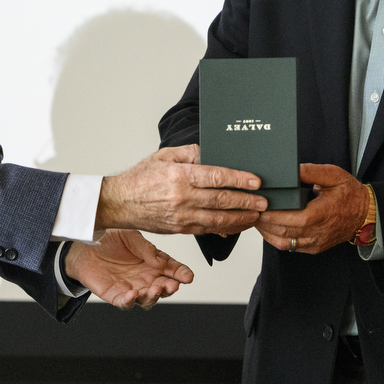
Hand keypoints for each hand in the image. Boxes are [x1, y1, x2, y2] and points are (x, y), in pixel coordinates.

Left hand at [64, 230, 194, 309]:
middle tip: (172, 285)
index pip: (172, 270)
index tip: (188, 276)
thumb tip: (161, 262)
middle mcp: (144, 277)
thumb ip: (147, 249)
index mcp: (153, 262)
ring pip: (147, 299)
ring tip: (154, 290)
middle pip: (163, 288)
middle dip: (169, 288)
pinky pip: (125, 303)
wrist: (84, 244)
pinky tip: (133, 295)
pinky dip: (130, 301)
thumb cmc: (109, 238)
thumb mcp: (131, 236)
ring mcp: (131, 287)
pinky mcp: (114, 295)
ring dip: (153, 297)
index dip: (181, 274)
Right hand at [97, 144, 265, 234]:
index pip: (217, 177)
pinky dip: (226, 228)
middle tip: (264, 201)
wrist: (118, 203)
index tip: (256, 182)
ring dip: (241, 218)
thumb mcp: (164, 155)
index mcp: (179, 175)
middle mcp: (182, 198)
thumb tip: (214, 153)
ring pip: (218, 220)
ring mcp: (181, 217)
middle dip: (247, 202)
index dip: (239, 180)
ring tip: (257, 215)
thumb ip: (191, 152)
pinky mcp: (180, 229)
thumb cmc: (141, 178)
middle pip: (222, 200)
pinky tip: (238, 224)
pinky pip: (208, 230)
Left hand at [255, 163, 368, 254]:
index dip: (271, 214)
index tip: (258, 204)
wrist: (365, 214)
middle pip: (282, 231)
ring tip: (257, 218)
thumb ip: (311, 171)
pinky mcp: (313, 247)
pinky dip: (276, 238)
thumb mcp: (334, 175)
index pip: (290, 219)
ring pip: (283, 242)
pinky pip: (289, 247)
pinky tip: (269, 228)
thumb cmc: (350, 194)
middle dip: (264, 221)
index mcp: (321, 214)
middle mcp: (317, 232)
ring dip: (267, 232)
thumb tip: (292, 169)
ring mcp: (314, 242)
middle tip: (251, 209)